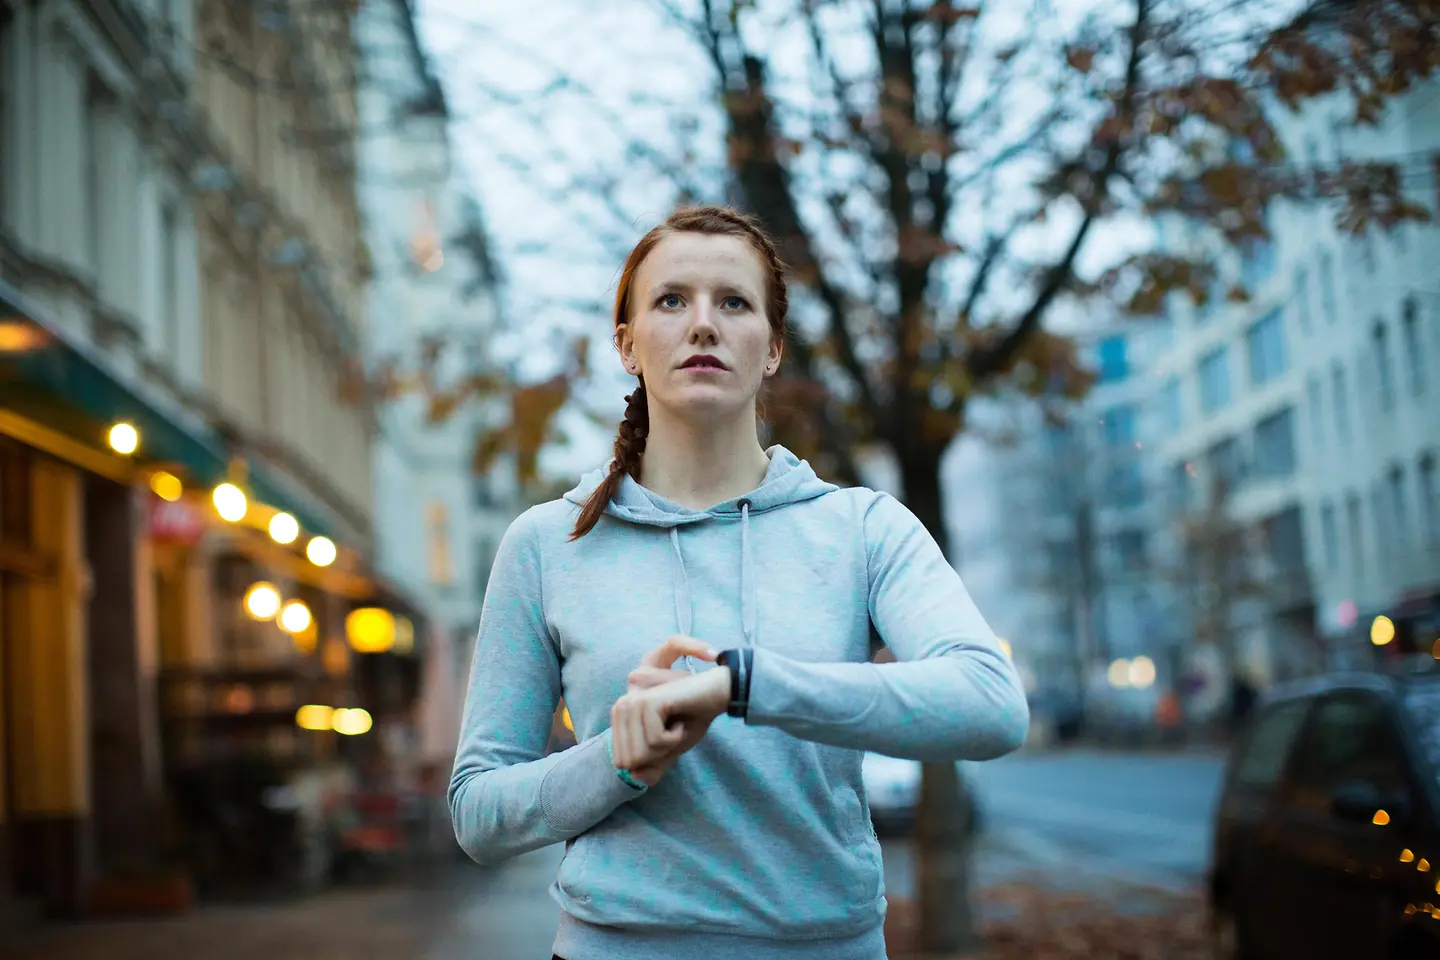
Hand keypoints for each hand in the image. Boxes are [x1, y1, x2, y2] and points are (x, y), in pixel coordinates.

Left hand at [610, 636, 727, 785]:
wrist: (715, 696)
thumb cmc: (691, 720)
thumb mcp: (668, 752)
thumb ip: (651, 768)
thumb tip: (635, 775)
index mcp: (619, 717)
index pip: (622, 762)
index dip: (649, 759)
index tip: (664, 738)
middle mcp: (620, 708)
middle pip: (630, 761)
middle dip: (657, 754)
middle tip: (671, 732)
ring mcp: (632, 704)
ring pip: (641, 754)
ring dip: (667, 746)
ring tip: (676, 726)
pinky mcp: (648, 702)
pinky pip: (655, 741)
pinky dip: (674, 738)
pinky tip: (681, 721)